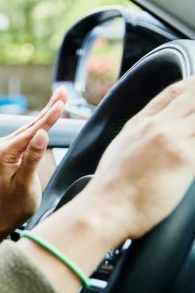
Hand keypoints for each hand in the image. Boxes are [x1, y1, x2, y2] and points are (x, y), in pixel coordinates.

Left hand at [0, 87, 67, 241]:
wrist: (4, 213)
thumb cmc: (15, 203)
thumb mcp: (25, 184)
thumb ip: (32, 159)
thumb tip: (42, 135)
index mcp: (4, 153)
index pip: (31, 132)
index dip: (48, 118)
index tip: (60, 104)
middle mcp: (3, 145)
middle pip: (31, 124)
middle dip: (49, 107)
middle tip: (63, 90)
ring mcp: (7, 146)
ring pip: (32, 126)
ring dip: (47, 111)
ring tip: (60, 95)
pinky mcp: (14, 149)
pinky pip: (31, 132)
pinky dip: (43, 121)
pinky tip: (51, 111)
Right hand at [79, 75, 194, 241]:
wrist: (106, 207)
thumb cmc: (111, 189)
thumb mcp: (120, 151)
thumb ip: (139, 137)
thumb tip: (149, 139)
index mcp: (138, 123)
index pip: (172, 92)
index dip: (192, 85)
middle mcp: (156, 126)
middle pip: (192, 97)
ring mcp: (171, 139)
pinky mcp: (186, 158)